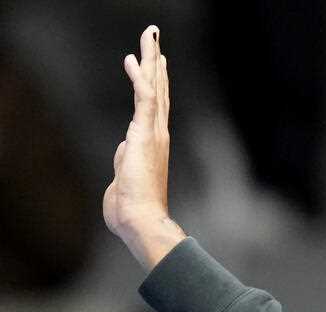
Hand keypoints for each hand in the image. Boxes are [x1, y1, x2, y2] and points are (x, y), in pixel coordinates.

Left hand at [104, 25, 185, 270]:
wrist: (141, 218)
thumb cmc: (133, 206)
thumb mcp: (125, 177)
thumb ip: (125, 158)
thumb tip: (124, 147)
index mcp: (154, 144)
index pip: (157, 106)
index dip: (157, 82)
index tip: (157, 62)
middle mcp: (158, 134)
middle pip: (159, 91)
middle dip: (156, 63)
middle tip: (155, 39)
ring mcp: (153, 133)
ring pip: (154, 88)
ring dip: (150, 61)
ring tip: (149, 37)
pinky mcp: (144, 134)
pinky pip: (144, 99)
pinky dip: (139, 78)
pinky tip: (132, 59)